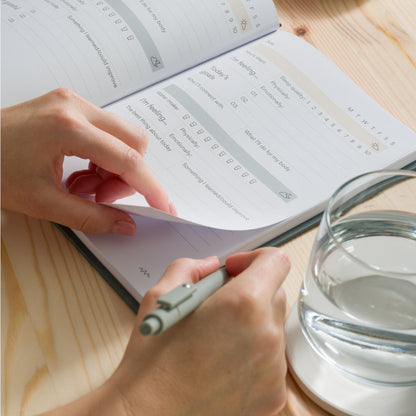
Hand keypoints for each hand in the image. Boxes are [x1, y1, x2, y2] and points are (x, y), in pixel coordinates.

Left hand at [1, 88, 174, 234]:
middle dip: (129, 176)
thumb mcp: (43, 203)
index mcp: (67, 128)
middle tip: (103, 197)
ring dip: (115, 167)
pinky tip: (81, 172)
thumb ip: (91, 217)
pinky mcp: (70, 106)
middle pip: (134, 142)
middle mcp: (75, 106)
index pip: (128, 160)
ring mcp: (73, 102)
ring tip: (85, 186)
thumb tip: (125, 224)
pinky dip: (103, 157)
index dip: (150, 187)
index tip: (163, 207)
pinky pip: (107, 133)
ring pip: (123, 137)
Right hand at [109, 247, 289, 415]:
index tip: (235, 270)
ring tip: (218, 337)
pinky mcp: (273, 393)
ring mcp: (273, 368)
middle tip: (220, 303)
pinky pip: (272, 358)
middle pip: (275, 292)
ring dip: (253, 322)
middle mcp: (266, 335)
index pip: (276, 261)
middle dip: (251, 289)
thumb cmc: (153, 362)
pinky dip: (254, 352)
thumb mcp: (161, 296)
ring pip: (274, 326)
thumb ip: (191, 267)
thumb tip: (211, 266)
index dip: (255, 258)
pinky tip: (224, 361)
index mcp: (242, 304)